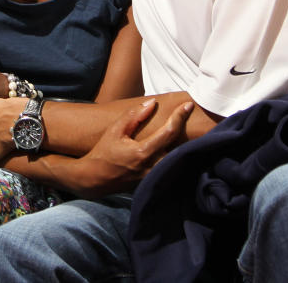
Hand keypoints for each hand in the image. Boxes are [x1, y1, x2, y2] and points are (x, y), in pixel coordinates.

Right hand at [69, 99, 193, 196]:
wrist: (94, 179)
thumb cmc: (104, 152)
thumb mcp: (115, 130)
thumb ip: (134, 116)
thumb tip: (152, 103)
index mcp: (143, 152)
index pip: (169, 132)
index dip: (180, 116)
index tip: (188, 105)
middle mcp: (152, 166)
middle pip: (179, 148)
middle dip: (188, 132)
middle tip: (193, 118)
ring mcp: (153, 177)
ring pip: (176, 159)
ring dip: (184, 145)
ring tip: (193, 131)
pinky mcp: (153, 183)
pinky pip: (169, 168)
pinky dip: (176, 156)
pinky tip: (179, 147)